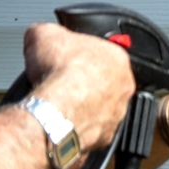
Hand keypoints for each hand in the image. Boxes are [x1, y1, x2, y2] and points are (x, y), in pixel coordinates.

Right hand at [22, 23, 134, 151]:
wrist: (55, 111)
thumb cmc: (58, 73)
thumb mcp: (44, 33)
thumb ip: (50, 32)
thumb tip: (43, 34)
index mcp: (117, 57)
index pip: (100, 51)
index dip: (78, 54)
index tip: (65, 57)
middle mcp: (124, 87)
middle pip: (102, 80)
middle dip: (82, 79)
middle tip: (61, 78)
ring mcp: (118, 113)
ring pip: (99, 106)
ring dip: (83, 103)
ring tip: (60, 100)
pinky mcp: (107, 136)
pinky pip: (92, 127)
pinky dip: (78, 124)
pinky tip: (62, 117)